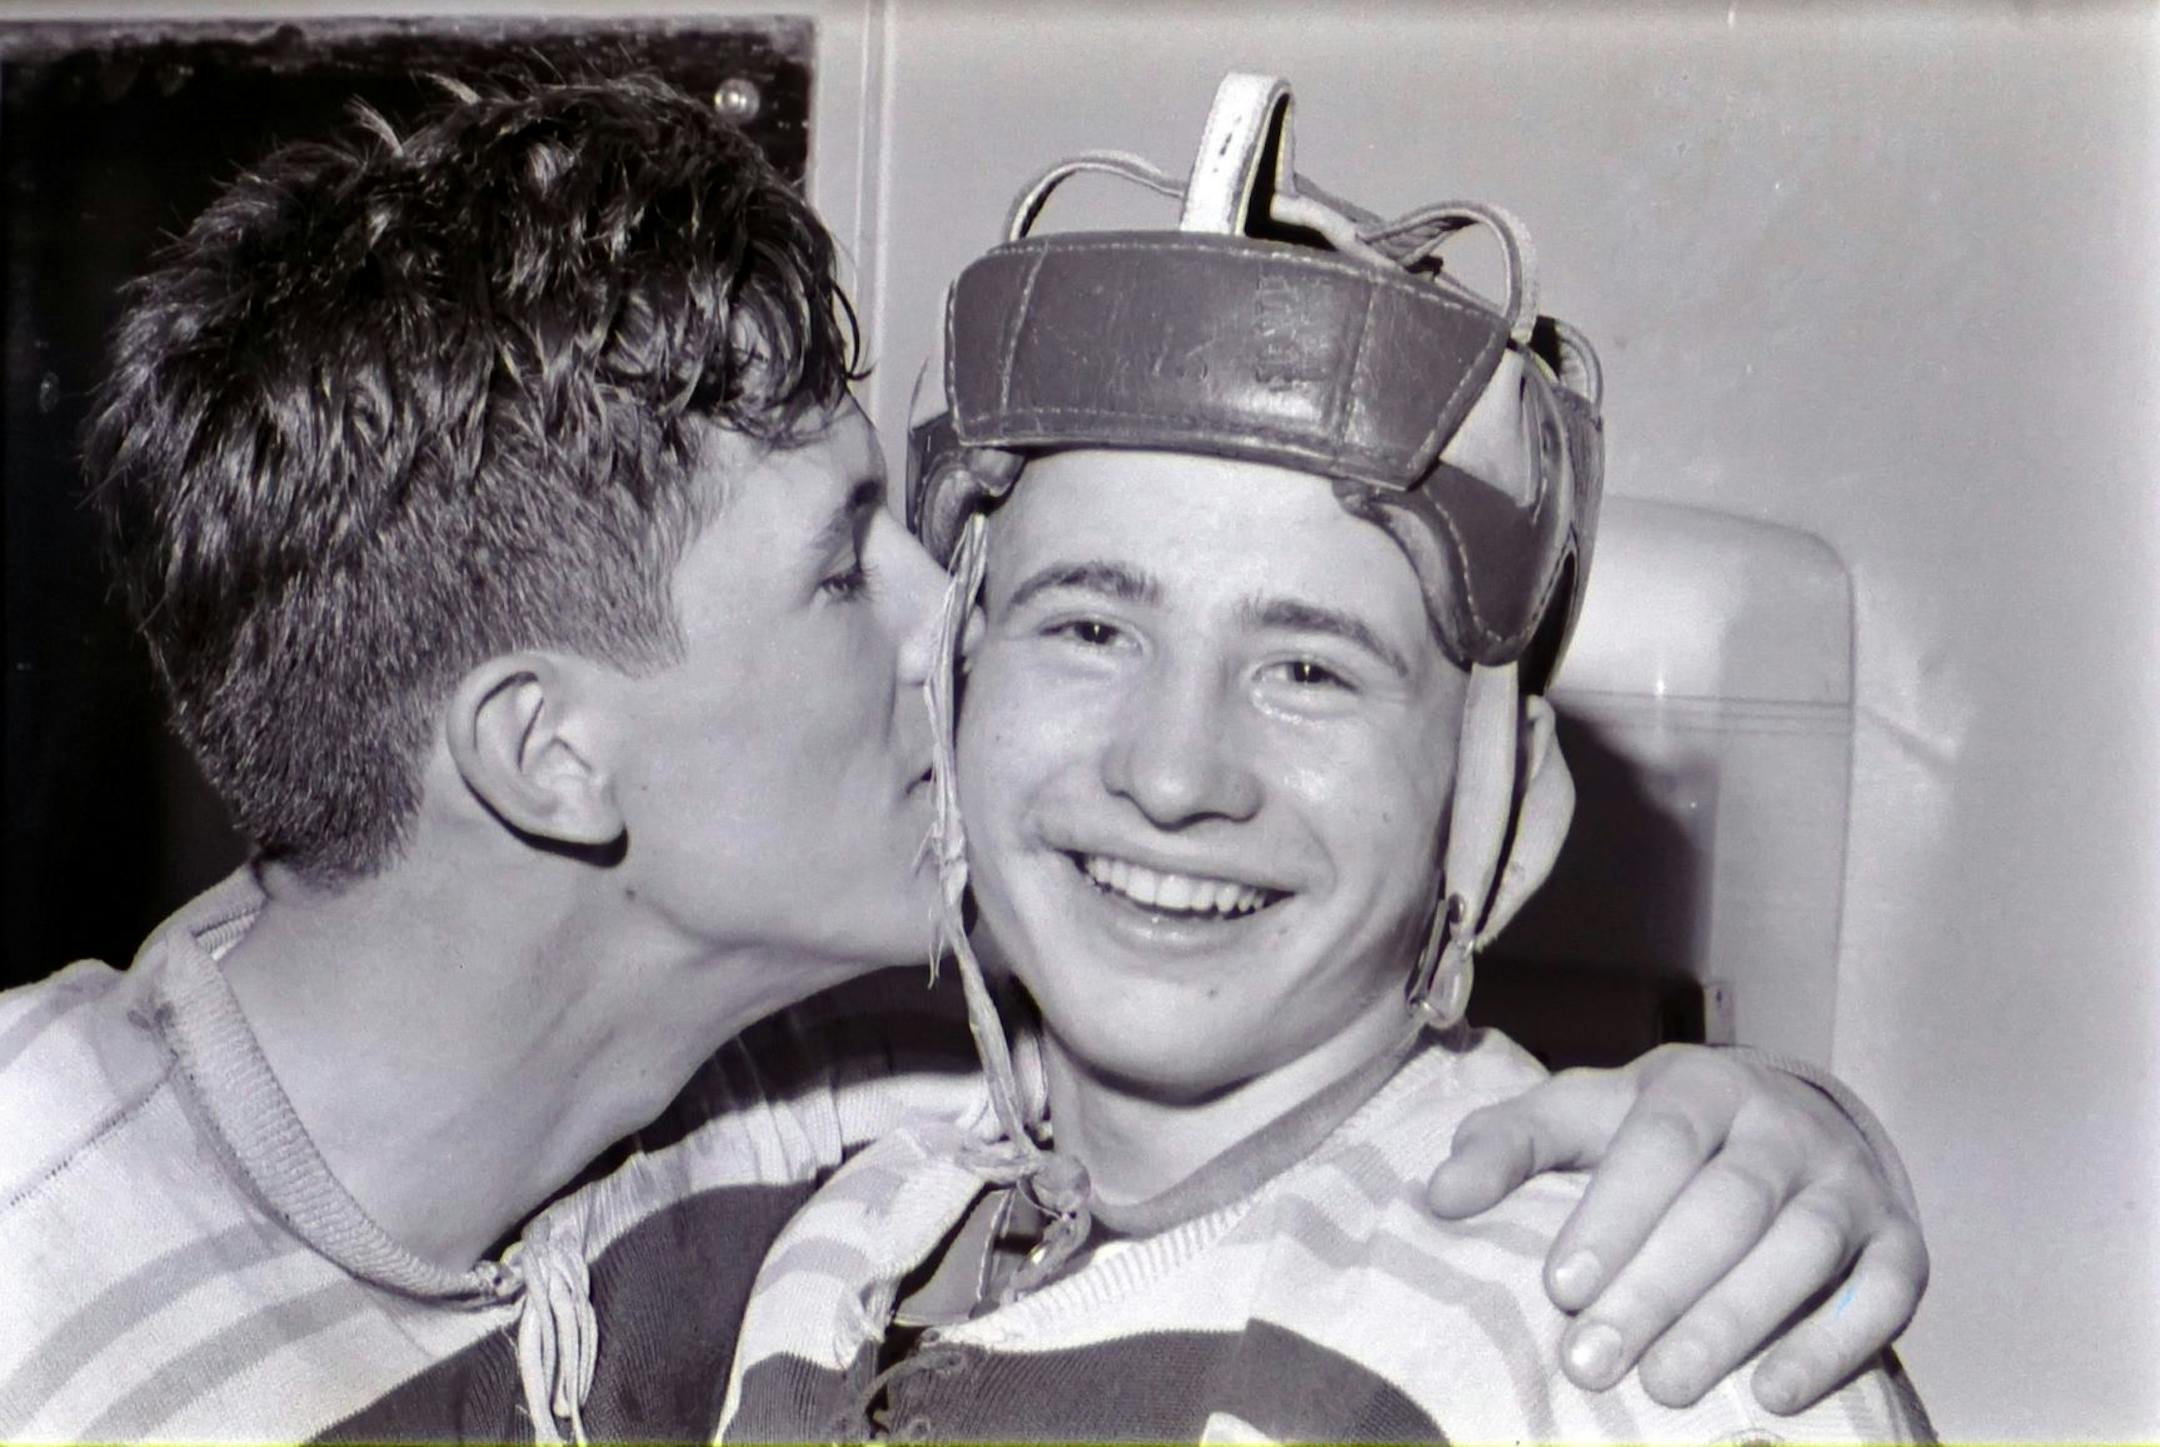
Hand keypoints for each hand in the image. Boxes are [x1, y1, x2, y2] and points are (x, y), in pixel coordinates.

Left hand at [1425, 1043, 1926, 1413]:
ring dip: (1733, 1322)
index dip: (1614, 1212)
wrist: (1794, 1124)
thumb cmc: (1659, 1134)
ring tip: (1665, 1388)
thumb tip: (1438, 1195)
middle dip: (1657, 1288)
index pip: (1660, 1142)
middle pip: (1725, 1205)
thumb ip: (1509, 1146)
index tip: (1561, 1287)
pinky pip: (1882, 1295)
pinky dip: (1833, 1345)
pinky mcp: (1901, 1245)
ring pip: (1800, 1248)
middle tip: (1591, 1362)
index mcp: (1700, 1086)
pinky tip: (1772, 1394)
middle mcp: (1784, 1126)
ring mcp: (1850, 1184)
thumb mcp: (1582, 1119)